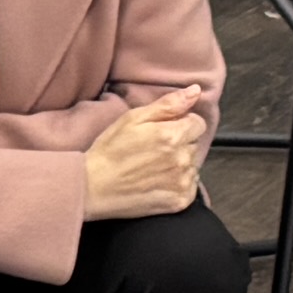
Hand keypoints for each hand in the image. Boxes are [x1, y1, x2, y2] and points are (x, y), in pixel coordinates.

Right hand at [81, 92, 211, 218]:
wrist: (94, 188)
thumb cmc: (111, 150)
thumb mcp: (133, 118)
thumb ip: (168, 104)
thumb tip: (196, 91)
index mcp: (172, 136)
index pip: (198, 124)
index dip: (182, 123)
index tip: (164, 129)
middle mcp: (182, 159)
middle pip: (194, 144)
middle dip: (180, 143)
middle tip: (155, 149)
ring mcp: (182, 182)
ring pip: (193, 165)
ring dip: (180, 163)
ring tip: (154, 167)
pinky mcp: (180, 201)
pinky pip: (190, 186)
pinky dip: (179, 183)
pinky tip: (159, 181)